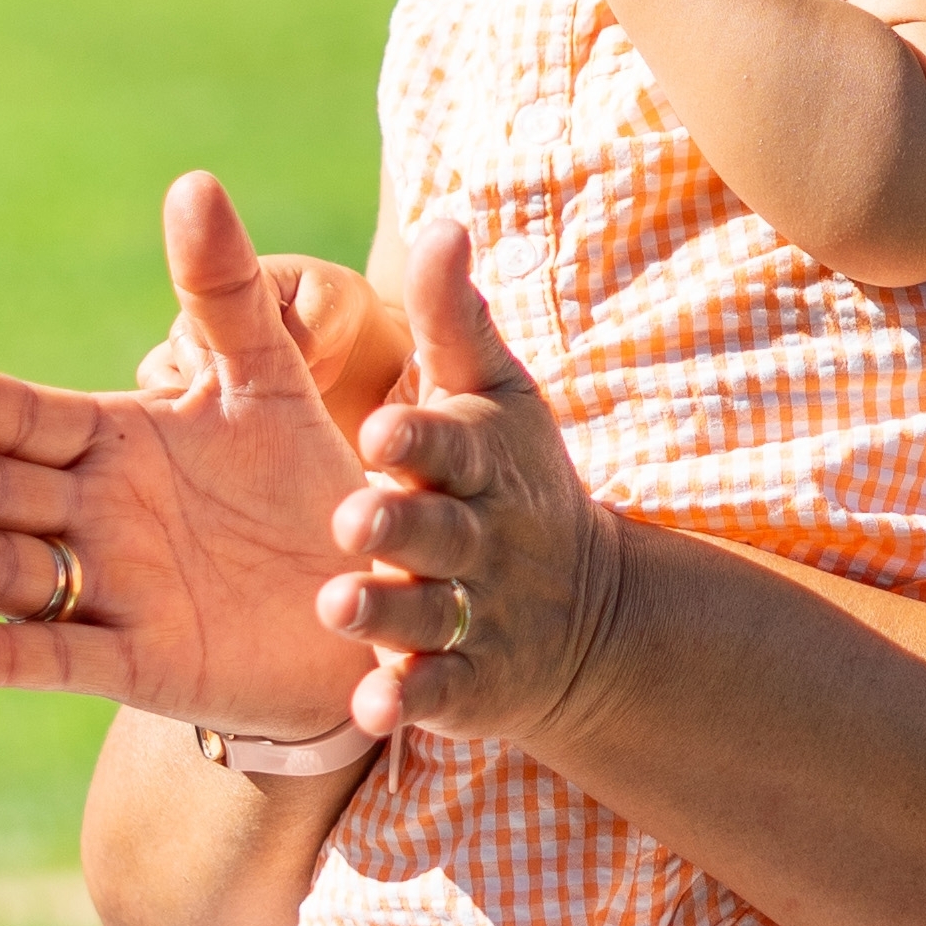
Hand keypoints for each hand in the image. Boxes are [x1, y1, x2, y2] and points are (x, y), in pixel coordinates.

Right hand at [0, 172, 368, 729]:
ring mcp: (107, 591)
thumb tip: (194, 181)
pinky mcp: (140, 662)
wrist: (362, 594)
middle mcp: (90, 513)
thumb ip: (225, 292)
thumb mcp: (268, 378)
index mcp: (110, 439)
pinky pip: (54, 658)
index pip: (16, 414)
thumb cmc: (302, 481)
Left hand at [321, 213, 639, 746]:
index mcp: (481, 461)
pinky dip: (408, 700)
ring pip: (430, 613)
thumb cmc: (519, 481)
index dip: (421, 439)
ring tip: (338, 606)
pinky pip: (439, 693)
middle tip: (351, 520)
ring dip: (387, 612)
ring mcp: (479, 614)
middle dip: (399, 525)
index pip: (452, 444)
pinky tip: (371, 708)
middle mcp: (482, 538)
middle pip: (440, 531)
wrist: (588, 615)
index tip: (382, 430)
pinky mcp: (471, 683)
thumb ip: (453, 319)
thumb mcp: (497, 396)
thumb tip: (443, 218)